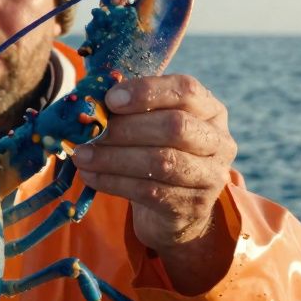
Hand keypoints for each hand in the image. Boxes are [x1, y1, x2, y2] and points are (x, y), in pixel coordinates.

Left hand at [72, 74, 235, 253]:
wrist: (175, 209)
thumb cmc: (157, 152)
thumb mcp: (152, 125)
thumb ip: (131, 109)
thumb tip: (89, 101)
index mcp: (210, 110)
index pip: (186, 90)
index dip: (147, 91)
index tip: (110, 99)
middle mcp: (218, 141)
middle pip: (175, 127)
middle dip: (127, 128)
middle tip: (90, 131)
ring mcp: (210, 176)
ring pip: (161, 162)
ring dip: (113, 157)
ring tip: (82, 155)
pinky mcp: (192, 205)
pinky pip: (148, 191)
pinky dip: (113, 182)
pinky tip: (90, 176)